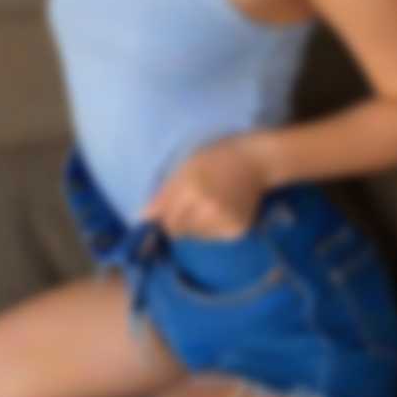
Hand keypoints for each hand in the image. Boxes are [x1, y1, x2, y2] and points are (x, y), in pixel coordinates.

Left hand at [138, 135, 267, 239]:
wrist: (255, 161)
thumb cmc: (216, 159)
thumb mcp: (186, 168)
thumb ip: (164, 194)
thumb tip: (141, 218)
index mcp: (191, 188)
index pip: (167, 219)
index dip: (165, 217)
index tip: (171, 210)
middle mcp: (207, 207)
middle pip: (180, 231)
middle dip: (179, 222)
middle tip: (193, 204)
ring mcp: (224, 221)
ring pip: (196, 236)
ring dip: (196, 226)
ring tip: (208, 206)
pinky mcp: (237, 230)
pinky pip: (213, 238)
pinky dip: (211, 229)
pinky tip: (220, 212)